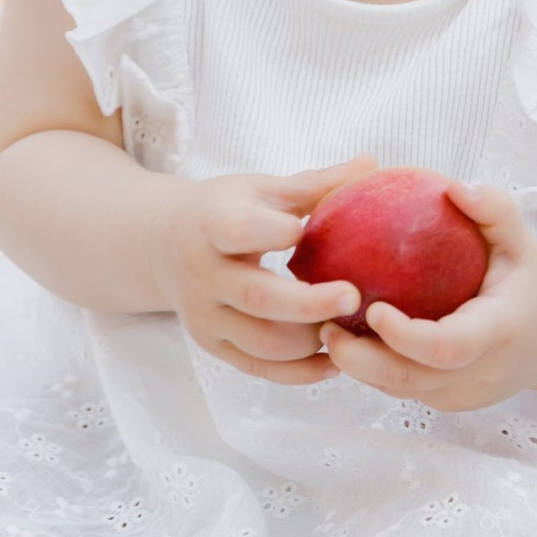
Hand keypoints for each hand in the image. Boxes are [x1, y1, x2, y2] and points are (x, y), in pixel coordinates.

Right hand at [149, 154, 377, 385]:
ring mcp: (206, 315)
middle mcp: (204, 274)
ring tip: (348, 328)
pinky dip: (299, 372)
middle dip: (307, 303)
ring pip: (260, 342)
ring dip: (309, 341)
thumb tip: (372, 164)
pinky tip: (334, 360)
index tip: (305, 230)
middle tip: (354, 297)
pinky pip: (258, 369)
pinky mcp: (214, 346)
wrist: (164, 245)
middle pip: (255, 296)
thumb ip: (314, 184)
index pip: (238, 230)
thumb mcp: (260, 190)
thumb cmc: (223, 210)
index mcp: (212, 224)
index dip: (273, 231)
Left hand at [320, 183, 536, 410]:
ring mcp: (462, 395)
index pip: (446, 347)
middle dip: (359, 360)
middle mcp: (479, 374)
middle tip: (323, 323)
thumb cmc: (527, 279)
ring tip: (324, 329)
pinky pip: (404, 390)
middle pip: (410, 381)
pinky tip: (347, 337)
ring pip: (400, 391)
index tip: (372, 307)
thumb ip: (493, 210)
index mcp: (497, 333)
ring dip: (358, 367)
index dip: (404, 335)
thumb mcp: (520, 240)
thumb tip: (452, 186)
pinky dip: (373, 370)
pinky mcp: (448, 402)